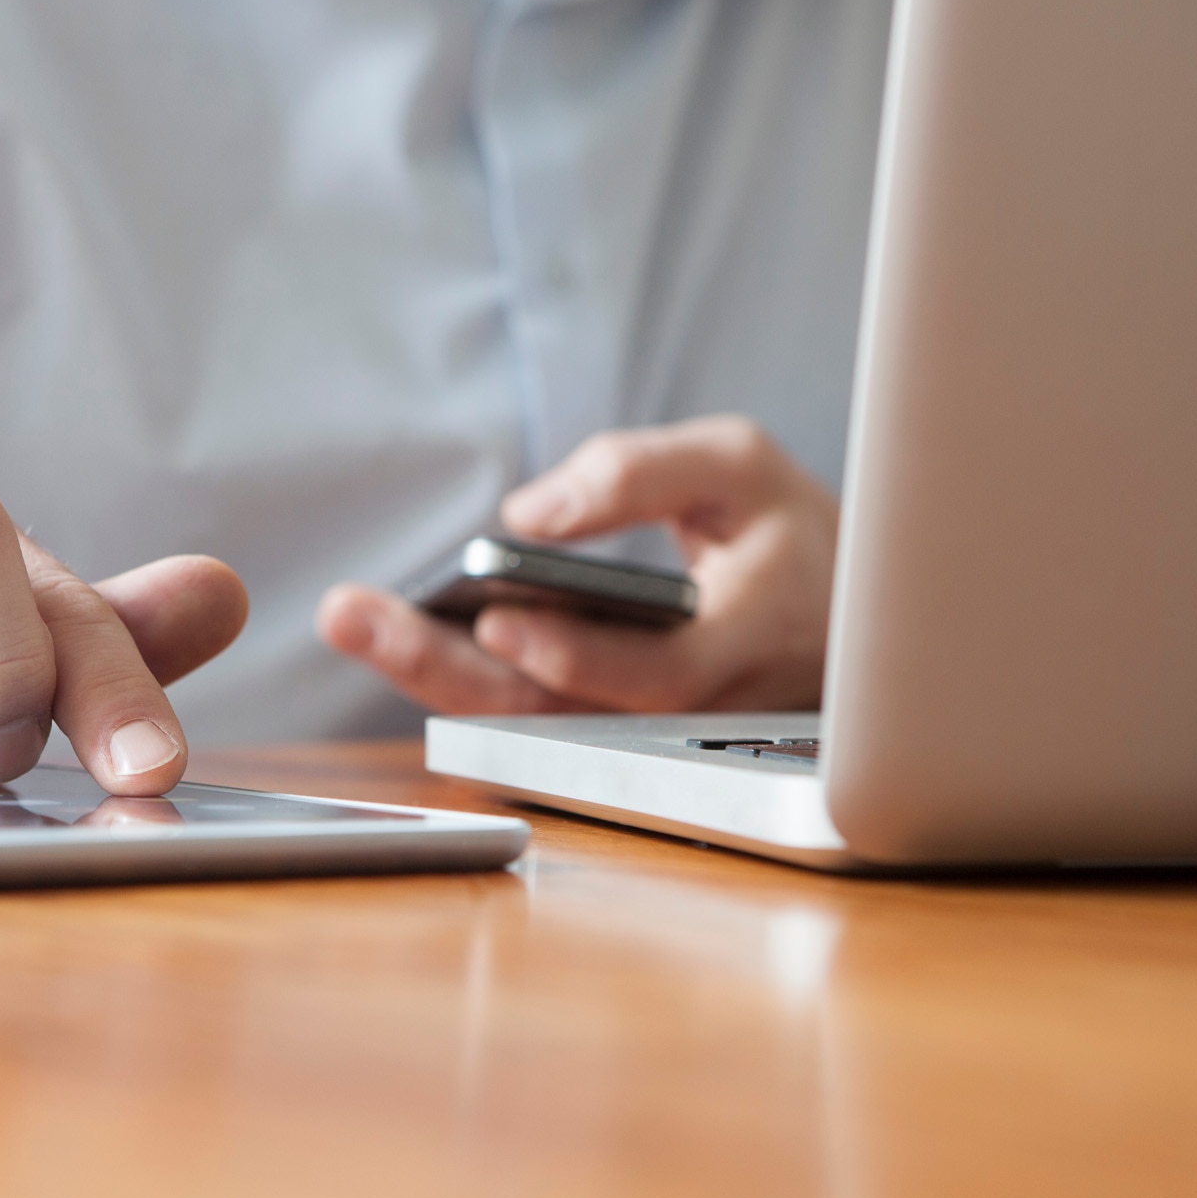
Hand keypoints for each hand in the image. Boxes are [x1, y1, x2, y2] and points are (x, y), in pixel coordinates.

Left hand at [317, 416, 836, 713]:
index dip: (576, 655)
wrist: (843, 611)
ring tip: (353, 618)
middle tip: (354, 615)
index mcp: (747, 641)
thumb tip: (530, 513)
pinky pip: (531, 713)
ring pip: (531, 720)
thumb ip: (642, 474)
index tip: (498, 619)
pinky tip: (399, 636)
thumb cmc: (789, 530)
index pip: (656, 674)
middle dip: (445, 666)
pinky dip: (461, 678)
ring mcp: (643, 729)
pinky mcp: (611, 726)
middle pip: (558, 710)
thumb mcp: (741, 467)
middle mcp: (688, 706)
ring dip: (432, 673)